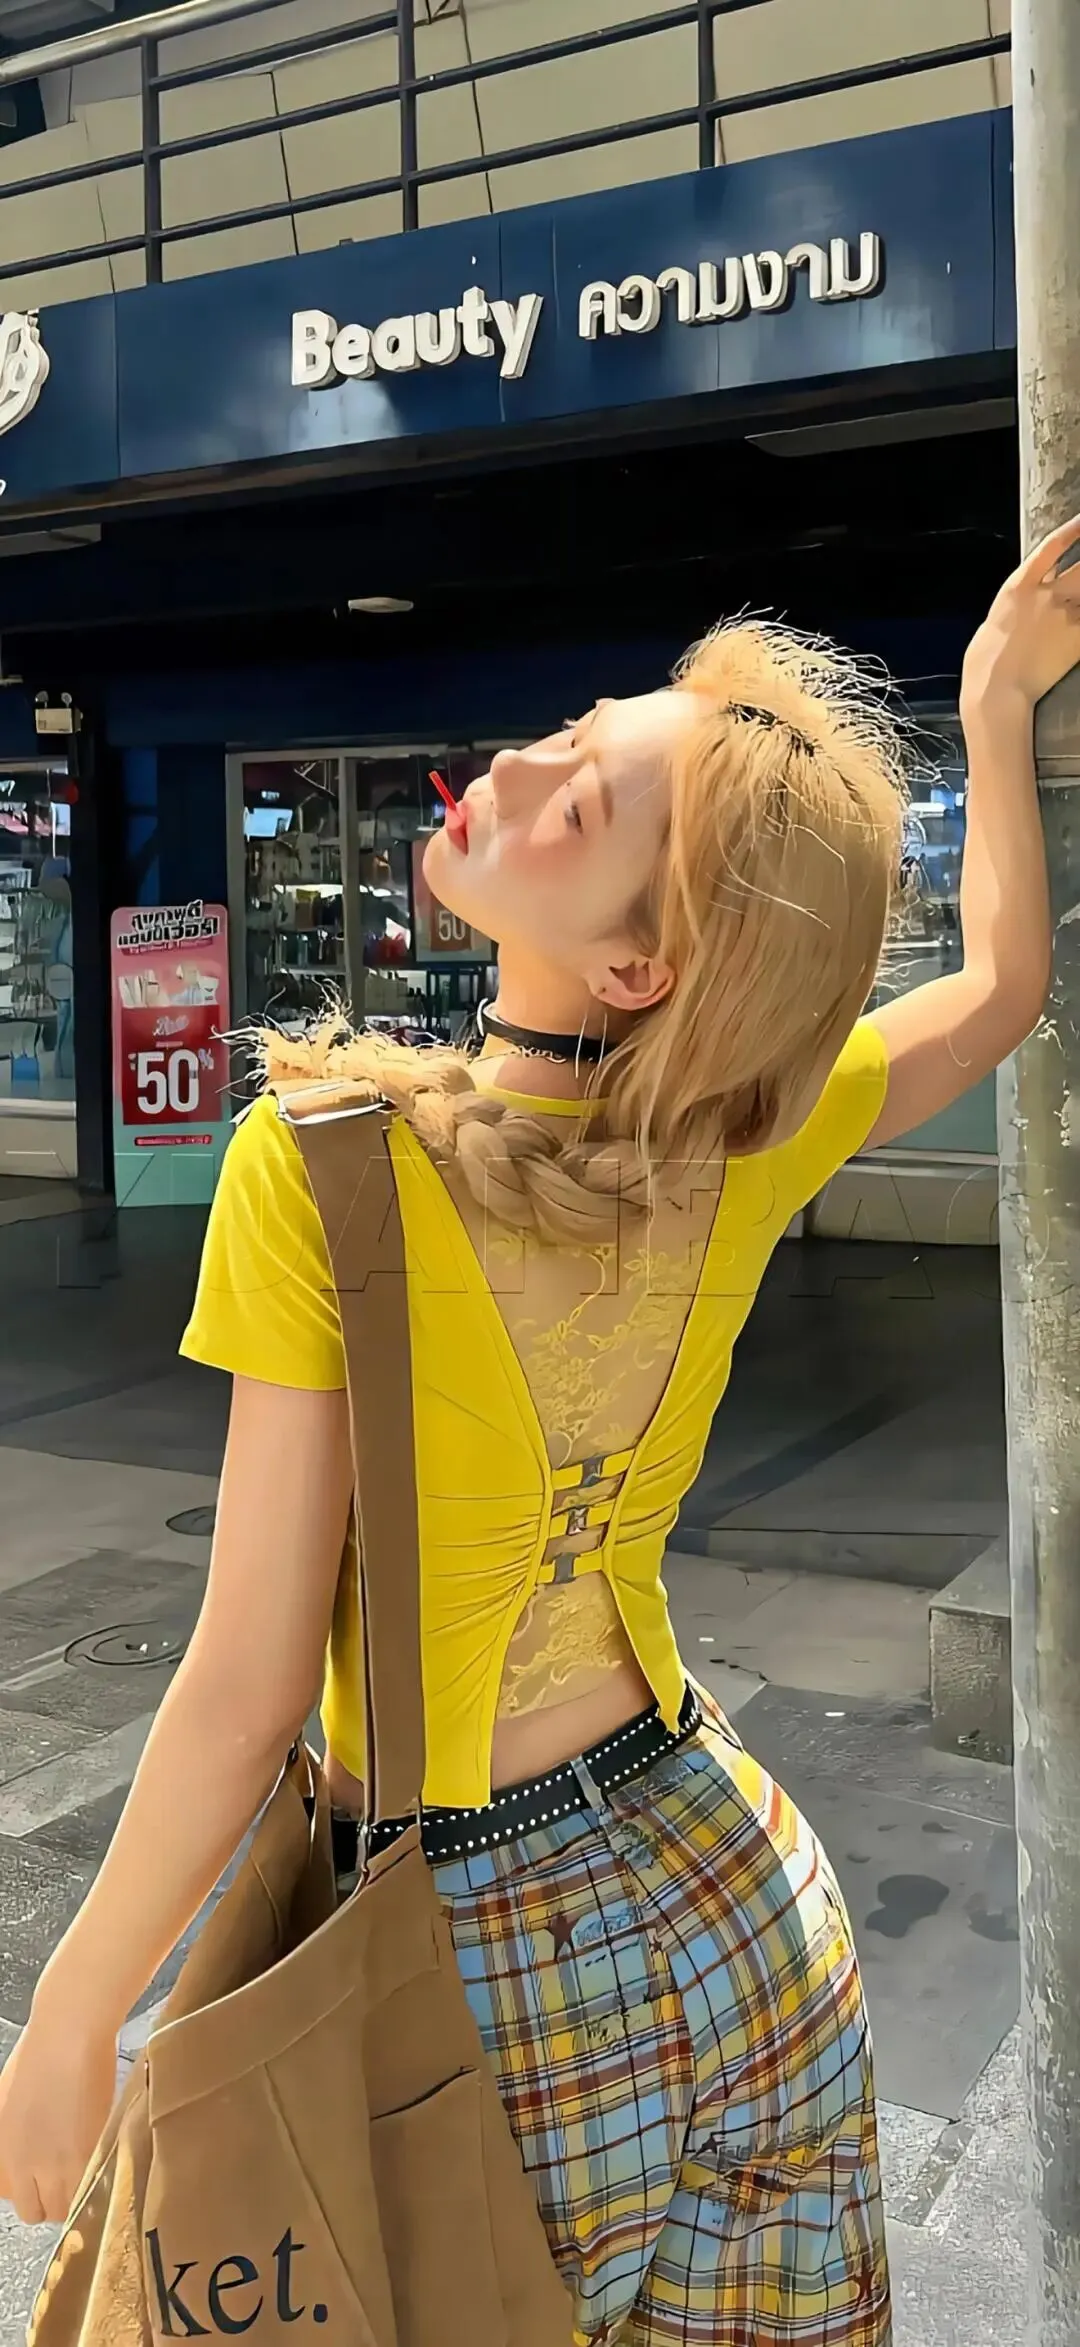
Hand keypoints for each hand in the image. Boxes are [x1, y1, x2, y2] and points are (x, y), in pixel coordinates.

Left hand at [0, 2000, 116, 2223]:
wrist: (69, 2031)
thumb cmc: (38, 2054)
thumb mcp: (7, 2102)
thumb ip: (12, 2141)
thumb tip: (27, 2159)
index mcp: (4, 2153)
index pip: (19, 2202)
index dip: (35, 2192)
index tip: (46, 2179)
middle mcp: (27, 2165)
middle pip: (42, 2212)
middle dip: (55, 2198)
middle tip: (69, 2173)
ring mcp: (60, 2162)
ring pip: (70, 2206)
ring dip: (79, 2193)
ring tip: (89, 2164)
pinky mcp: (90, 2152)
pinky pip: (94, 2187)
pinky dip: (99, 2180)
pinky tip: (102, 2155)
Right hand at [962, 515, 1079, 714]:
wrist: (996, 688)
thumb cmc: (987, 659)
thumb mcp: (1000, 617)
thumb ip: (1022, 601)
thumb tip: (1034, 596)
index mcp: (1020, 586)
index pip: (1052, 546)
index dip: (1072, 530)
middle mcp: (1047, 595)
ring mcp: (1065, 616)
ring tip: (1077, 606)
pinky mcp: (1078, 639)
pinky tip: (1077, 635)